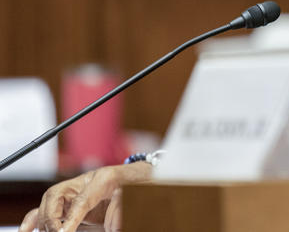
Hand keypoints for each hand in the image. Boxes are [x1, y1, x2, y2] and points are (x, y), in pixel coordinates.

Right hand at [19, 162, 151, 231]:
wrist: (144, 178)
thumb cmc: (140, 183)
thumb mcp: (136, 194)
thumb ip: (122, 209)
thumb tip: (112, 227)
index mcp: (104, 178)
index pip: (81, 200)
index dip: (70, 219)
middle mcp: (86, 182)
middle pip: (56, 197)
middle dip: (52, 219)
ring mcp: (77, 191)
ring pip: (50, 203)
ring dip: (44, 220)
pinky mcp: (73, 202)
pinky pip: (50, 208)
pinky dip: (36, 219)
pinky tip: (27, 230)